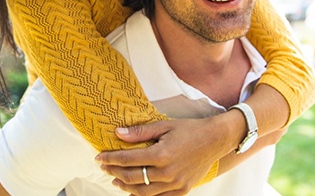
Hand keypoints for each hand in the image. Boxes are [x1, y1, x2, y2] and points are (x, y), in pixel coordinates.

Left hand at [95, 117, 231, 195]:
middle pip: (133, 177)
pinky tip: (135, 191)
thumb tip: (118, 133)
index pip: (128, 160)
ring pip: (143, 192)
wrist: (214, 140)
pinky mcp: (182, 190)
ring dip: (126, 186)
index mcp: (161, 155)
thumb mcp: (164, 125)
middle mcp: (168, 173)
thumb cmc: (189, 129)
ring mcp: (176, 184)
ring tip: (116, 180)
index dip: (111, 159)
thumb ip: (140, 132)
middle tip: (104, 167)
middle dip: (115, 172)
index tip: (99, 157)